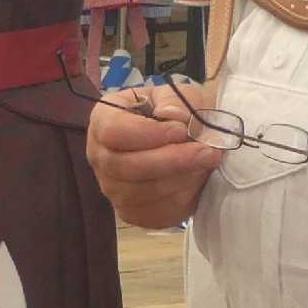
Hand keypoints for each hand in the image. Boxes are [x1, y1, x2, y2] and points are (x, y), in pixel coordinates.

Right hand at [86, 86, 225, 229]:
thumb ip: (176, 101)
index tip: (181, 130)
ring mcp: (112, 187)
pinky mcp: (130, 212)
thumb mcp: (181, 94)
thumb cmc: (177, 113)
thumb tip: (171, 116)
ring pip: (142, 193)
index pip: (113, 131)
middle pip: (126, 167)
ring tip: (207, 162)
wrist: (186, 142)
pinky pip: (153, 213)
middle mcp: (100, 155)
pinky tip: (197, 182)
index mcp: (103, 119)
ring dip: (181, 179)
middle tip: (208, 152)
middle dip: (172, 161)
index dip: (148, 133)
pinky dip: (181, 199)